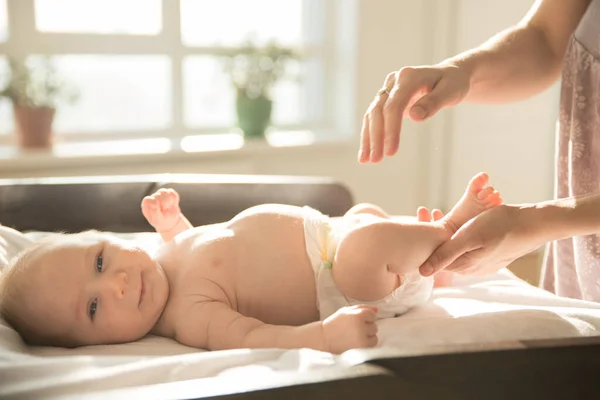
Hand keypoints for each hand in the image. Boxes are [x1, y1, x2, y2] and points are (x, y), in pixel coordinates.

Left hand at [141, 188, 181, 232]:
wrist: (171, 221)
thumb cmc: (162, 221)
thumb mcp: (157, 220)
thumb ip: (154, 212)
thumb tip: (153, 203)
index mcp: (146, 205)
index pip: (148, 200)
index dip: (155, 204)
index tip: (160, 209)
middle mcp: (152, 198)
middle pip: (157, 195)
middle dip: (164, 204)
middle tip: (165, 211)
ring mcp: (160, 195)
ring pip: (164, 192)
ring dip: (169, 201)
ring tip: (168, 208)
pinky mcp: (167, 193)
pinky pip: (171, 192)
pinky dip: (174, 199)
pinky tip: (172, 204)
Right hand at [322, 305, 377, 353]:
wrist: (324, 339)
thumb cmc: (335, 323)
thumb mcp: (346, 311)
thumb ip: (362, 308)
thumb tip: (377, 310)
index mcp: (357, 315)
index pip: (372, 315)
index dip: (366, 318)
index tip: (356, 321)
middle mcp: (360, 327)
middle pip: (374, 326)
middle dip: (367, 327)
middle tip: (354, 329)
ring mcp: (361, 339)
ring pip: (375, 337)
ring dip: (368, 337)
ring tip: (356, 336)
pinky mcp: (361, 349)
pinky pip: (372, 345)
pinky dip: (367, 344)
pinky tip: (357, 342)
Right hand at [359, 64, 469, 162]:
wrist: (450, 74)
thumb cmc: (452, 83)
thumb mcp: (450, 91)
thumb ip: (433, 102)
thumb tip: (414, 116)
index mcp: (409, 77)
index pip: (394, 106)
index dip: (390, 129)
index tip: (390, 152)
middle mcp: (394, 81)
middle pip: (378, 110)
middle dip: (376, 137)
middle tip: (376, 160)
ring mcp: (388, 89)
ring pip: (372, 114)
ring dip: (368, 138)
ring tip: (366, 160)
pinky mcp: (387, 99)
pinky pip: (374, 117)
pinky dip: (369, 134)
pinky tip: (366, 152)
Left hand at [419, 204, 542, 276]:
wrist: (532, 223)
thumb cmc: (500, 226)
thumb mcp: (468, 238)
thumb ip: (446, 254)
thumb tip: (422, 272)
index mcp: (463, 266)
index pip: (434, 259)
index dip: (424, 241)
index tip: (419, 219)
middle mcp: (471, 268)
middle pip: (443, 254)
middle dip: (432, 236)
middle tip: (426, 211)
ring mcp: (481, 263)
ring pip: (455, 249)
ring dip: (445, 234)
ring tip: (437, 213)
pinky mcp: (489, 255)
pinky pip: (467, 247)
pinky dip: (459, 234)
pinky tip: (459, 223)